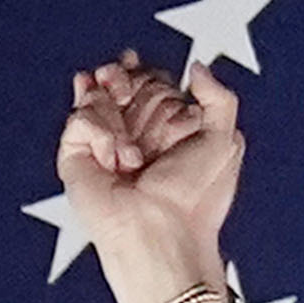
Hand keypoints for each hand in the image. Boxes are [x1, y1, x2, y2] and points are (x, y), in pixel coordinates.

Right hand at [58, 53, 244, 302]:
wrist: (164, 233)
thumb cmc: (195, 201)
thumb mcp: (226, 141)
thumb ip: (219, 97)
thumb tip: (195, 69)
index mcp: (165, 131)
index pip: (148, 82)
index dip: (146, 75)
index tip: (150, 80)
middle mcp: (132, 136)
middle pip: (119, 80)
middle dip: (126, 81)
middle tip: (132, 102)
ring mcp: (102, 146)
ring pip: (97, 94)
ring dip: (115, 110)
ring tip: (131, 152)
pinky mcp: (77, 158)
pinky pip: (80, 118)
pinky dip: (100, 131)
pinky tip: (116, 160)